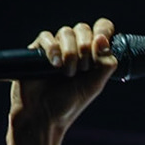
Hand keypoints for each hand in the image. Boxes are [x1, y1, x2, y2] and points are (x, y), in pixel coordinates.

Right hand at [9, 18, 118, 139]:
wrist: (43, 115)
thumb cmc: (69, 103)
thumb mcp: (95, 85)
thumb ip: (106, 63)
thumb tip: (103, 39)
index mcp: (92, 54)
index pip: (101, 29)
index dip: (103, 30)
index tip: (102, 42)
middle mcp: (75, 48)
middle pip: (83, 28)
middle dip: (85, 48)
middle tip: (82, 69)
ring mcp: (57, 48)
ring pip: (66, 32)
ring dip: (70, 52)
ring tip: (66, 73)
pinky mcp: (38, 50)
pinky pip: (46, 37)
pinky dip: (53, 49)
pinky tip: (54, 65)